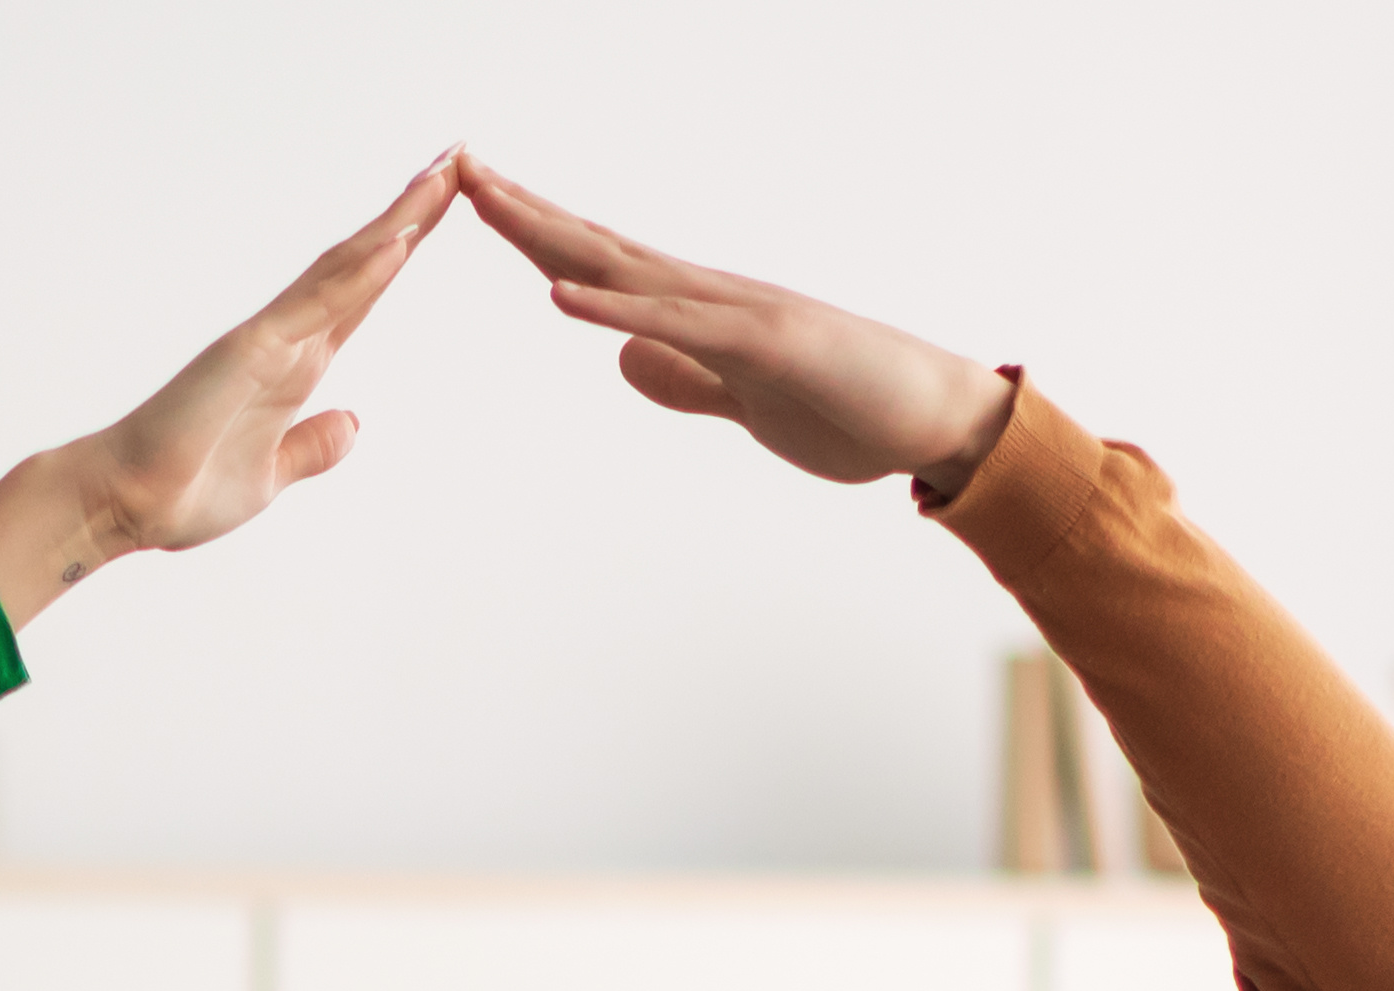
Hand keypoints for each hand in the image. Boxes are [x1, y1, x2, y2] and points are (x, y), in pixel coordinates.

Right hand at [0, 151, 458, 622]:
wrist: (126, 503)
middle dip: (410, 213)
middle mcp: (287, 339)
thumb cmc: (184, 490)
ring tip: (443, 175)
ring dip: (396, 223)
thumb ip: (313, 447)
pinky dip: (360, 275)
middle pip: (360, 263)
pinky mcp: (250, 352)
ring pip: (345, 267)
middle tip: (457, 160)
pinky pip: (316, 306)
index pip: (361, 294)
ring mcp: (269, 338)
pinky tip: (399, 245)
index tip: (442, 210)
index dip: (402, 252)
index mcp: (296, 366)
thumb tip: (353, 424)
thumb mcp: (272, 473)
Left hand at [459, 160, 1017, 495]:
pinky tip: (561, 297)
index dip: (534, 232)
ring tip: (488, 199)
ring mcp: (738, 315)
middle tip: (454, 166)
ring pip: (626, 270)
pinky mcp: (767, 348)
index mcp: (700, 314)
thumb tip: (627, 360)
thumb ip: (688, 379)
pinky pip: (680, 327)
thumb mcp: (746, 403)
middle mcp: (710, 297)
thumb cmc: (854, 410)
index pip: (599, 265)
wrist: (938, 421)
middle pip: (596, 247)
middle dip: (523, 209)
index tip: (477, 200)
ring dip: (552, 236)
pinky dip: (617, 311)